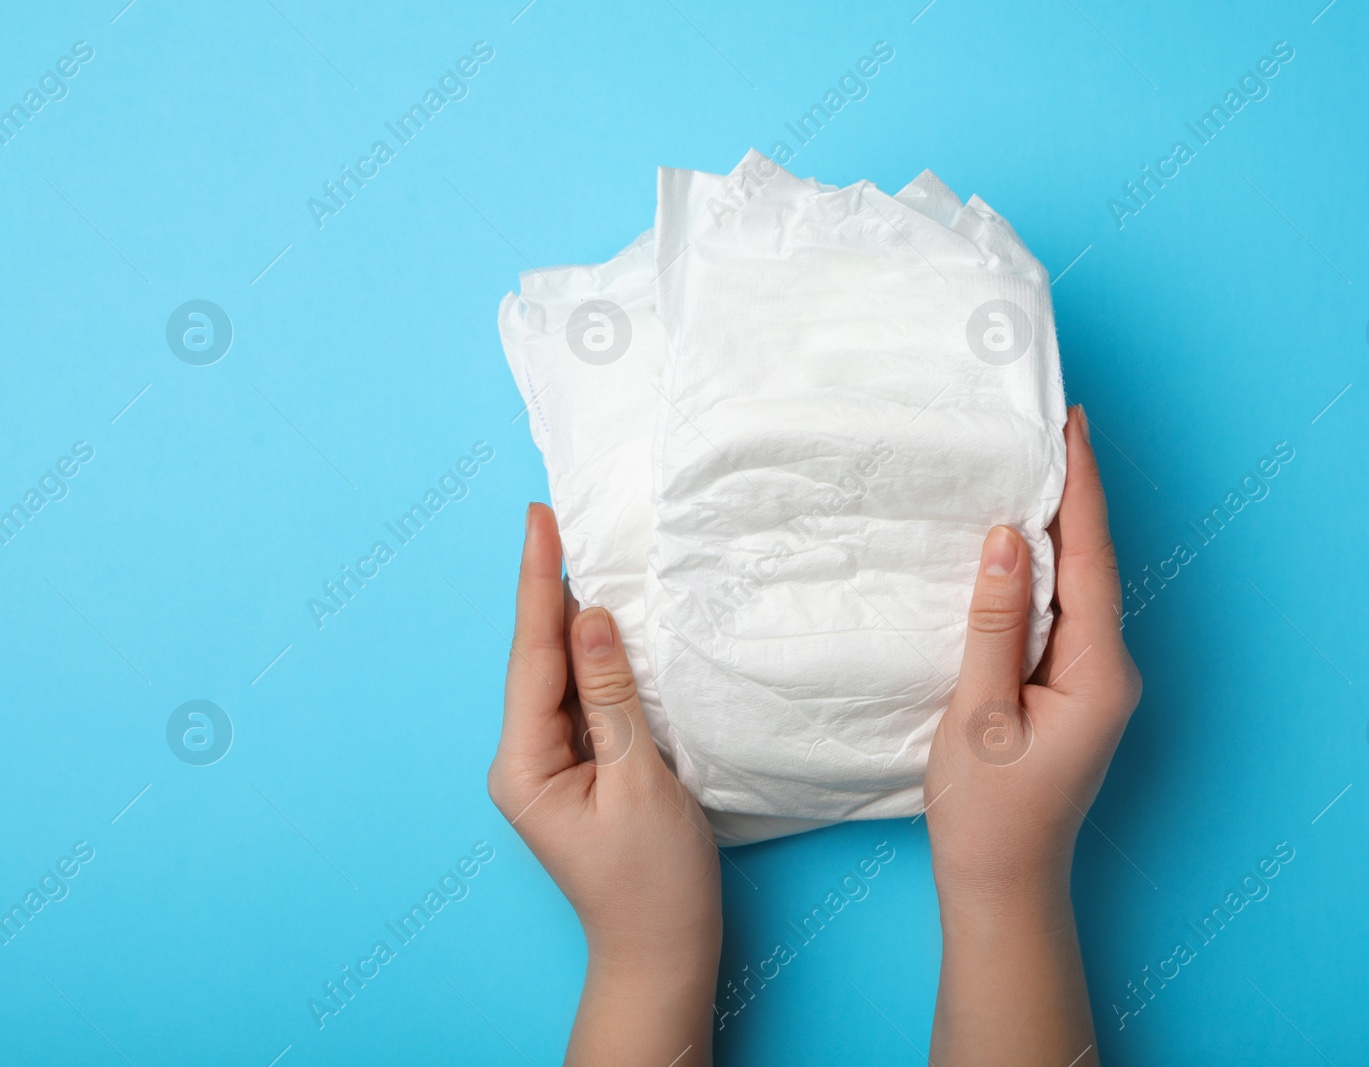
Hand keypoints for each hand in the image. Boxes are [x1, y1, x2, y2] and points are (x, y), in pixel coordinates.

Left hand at [488, 503, 720, 1066]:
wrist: (662, 954)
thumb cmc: (653, 884)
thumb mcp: (642, 781)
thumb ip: (615, 697)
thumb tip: (594, 619)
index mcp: (525, 763)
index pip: (533, 653)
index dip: (539, 581)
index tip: (541, 518)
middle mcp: (526, 757)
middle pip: (538, 656)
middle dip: (549, 586)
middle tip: (557, 514)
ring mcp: (551, 764)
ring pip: (561, 673)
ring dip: (572, 616)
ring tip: (579, 548)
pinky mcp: (581, 769)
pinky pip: (584, 697)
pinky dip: (596, 656)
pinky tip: (606, 621)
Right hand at [923, 405, 1140, 1064]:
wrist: (1003, 885)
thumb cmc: (988, 814)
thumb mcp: (979, 715)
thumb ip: (995, 624)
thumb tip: (1003, 541)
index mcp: (1098, 672)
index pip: (1091, 559)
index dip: (1081, 488)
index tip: (1072, 426)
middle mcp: (1110, 670)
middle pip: (1092, 564)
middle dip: (1074, 494)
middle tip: (1053, 426)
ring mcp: (1095, 682)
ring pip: (1078, 587)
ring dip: (1057, 529)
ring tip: (1036, 466)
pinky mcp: (1072, 691)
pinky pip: (1062, 615)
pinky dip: (1043, 572)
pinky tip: (1018, 547)